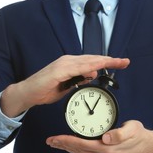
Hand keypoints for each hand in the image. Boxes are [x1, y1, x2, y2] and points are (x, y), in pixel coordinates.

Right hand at [0, 55, 129, 116]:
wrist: (27, 93)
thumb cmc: (45, 90)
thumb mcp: (67, 87)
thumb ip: (79, 80)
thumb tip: (92, 74)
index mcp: (71, 65)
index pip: (92, 61)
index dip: (108, 62)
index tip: (121, 63)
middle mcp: (68, 61)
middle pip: (93, 59)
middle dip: (110, 60)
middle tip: (125, 61)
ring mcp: (62, 64)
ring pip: (87, 61)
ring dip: (102, 61)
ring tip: (116, 62)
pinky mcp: (57, 70)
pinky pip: (75, 68)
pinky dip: (87, 67)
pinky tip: (97, 68)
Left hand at [46, 120, 152, 152]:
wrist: (147, 147)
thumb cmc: (139, 136)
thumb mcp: (132, 130)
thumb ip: (120, 134)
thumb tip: (107, 138)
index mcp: (108, 149)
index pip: (82, 145)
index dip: (67, 141)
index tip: (56, 138)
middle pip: (78, 150)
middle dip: (63, 145)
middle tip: (50, 141)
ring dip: (67, 148)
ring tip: (56, 143)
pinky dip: (76, 149)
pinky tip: (72, 146)